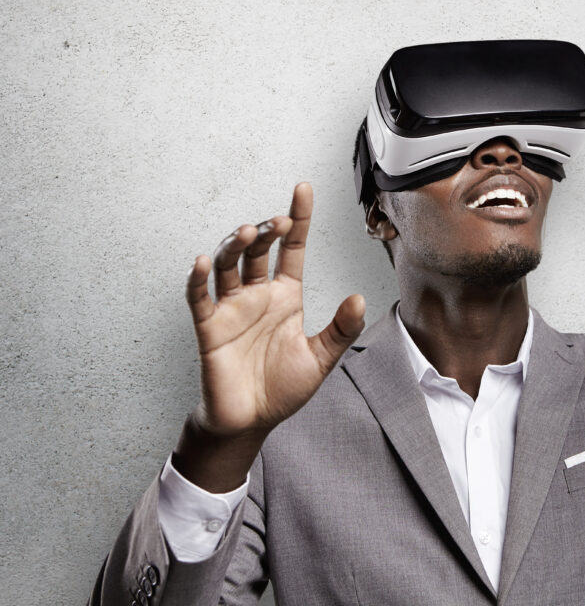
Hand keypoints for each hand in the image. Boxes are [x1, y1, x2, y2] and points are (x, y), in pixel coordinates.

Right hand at [178, 183, 364, 488]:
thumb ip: (340, 329)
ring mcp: (232, 308)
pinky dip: (198, 279)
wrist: (251, 423)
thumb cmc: (282, 388)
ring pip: (229, 264)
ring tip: (249, 232)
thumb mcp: (321, 358)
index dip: (297, 218)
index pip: (292, 248)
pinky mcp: (210, 328)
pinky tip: (203, 262)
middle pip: (258, 250)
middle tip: (278, 222)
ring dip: (236, 245)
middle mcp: (258, 295)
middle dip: (267, 231)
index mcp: (286, 295)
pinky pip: (200, 299)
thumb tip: (359, 298)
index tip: (302, 189)